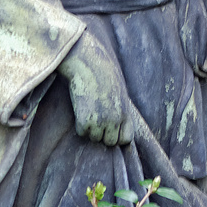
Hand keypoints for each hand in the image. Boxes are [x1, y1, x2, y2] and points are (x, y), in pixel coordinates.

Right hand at [57, 30, 137, 145]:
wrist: (89, 64)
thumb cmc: (104, 75)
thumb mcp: (119, 93)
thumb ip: (120, 111)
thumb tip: (115, 126)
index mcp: (126, 113)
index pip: (126, 139)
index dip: (117, 135)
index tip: (110, 129)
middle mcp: (115, 120)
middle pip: (110, 142)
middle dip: (103, 134)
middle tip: (97, 118)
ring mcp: (100, 122)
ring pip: (94, 138)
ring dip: (90, 129)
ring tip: (89, 110)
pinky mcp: (85, 122)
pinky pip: (82, 132)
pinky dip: (80, 124)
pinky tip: (81, 108)